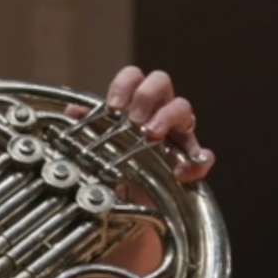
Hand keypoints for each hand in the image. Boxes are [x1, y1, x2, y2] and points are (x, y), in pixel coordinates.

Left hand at [67, 65, 215, 183]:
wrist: (127, 201)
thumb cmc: (114, 164)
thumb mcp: (96, 144)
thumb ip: (87, 126)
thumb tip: (74, 111)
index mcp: (133, 103)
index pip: (133, 76)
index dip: (124, 85)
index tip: (114, 107)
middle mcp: (157, 110)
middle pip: (160, 81)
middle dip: (146, 96)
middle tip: (134, 120)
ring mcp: (176, 132)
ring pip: (183, 107)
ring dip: (168, 117)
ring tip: (152, 136)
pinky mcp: (189, 159)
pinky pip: (203, 155)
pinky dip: (197, 161)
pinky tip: (181, 172)